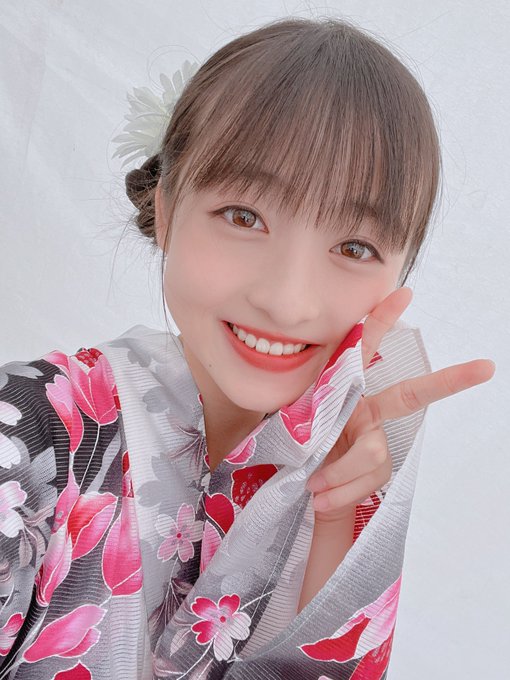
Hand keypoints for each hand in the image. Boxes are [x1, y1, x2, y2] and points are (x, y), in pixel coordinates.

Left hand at [306, 287, 495, 525]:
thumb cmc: (293, 441)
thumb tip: (304, 405)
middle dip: (448, 380)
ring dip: (340, 474)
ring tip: (314, 485)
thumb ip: (292, 413)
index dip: (383, 320)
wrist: (298, 481)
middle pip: (410, 396)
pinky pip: (368, 480)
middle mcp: (367, 411)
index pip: (364, 349)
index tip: (404, 294)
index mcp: (345, 389)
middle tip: (486, 368)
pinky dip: (341, 492)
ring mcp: (376, 439)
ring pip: (374, 453)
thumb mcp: (286, 419)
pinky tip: (321, 496)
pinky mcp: (379, 468)